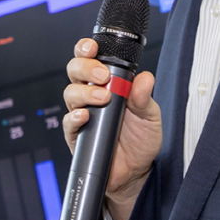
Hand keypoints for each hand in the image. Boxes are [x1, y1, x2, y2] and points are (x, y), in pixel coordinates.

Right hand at [63, 38, 161, 219]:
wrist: (136, 172)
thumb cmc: (141, 140)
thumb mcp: (150, 116)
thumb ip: (145, 97)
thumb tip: (144, 78)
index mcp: (108, 84)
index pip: (91, 59)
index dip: (86, 49)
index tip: (93, 48)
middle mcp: (91, 95)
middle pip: (74, 71)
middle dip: (85, 67)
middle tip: (103, 76)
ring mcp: (82, 114)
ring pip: (70, 93)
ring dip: (85, 91)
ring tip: (103, 98)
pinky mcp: (76, 135)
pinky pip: (68, 122)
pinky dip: (75, 116)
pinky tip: (86, 116)